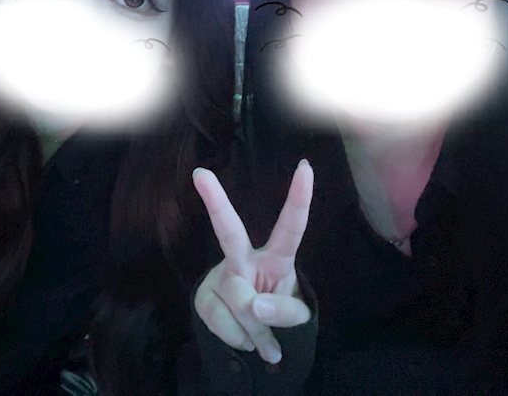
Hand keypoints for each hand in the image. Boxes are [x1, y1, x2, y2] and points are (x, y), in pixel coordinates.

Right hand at [192, 160, 313, 363]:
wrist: (249, 336)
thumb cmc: (277, 311)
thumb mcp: (295, 314)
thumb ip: (284, 311)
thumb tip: (253, 306)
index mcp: (276, 257)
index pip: (290, 227)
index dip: (299, 199)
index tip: (306, 167)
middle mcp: (244, 259)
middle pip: (229, 232)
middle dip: (215, 202)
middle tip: (201, 175)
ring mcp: (220, 277)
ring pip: (240, 301)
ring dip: (257, 330)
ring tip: (263, 340)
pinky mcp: (203, 298)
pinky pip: (221, 322)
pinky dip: (239, 339)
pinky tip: (243, 337)